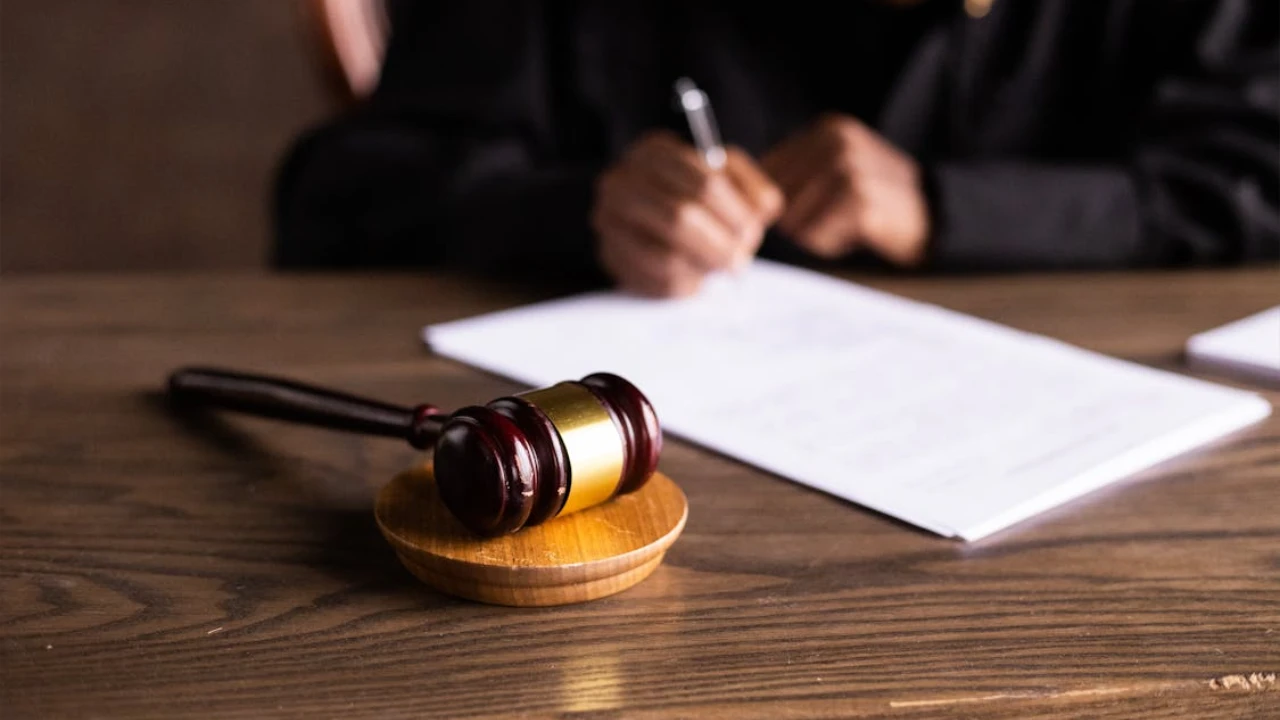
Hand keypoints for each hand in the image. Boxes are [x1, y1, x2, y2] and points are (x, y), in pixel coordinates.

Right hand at [592, 131, 782, 296]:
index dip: (735, 214)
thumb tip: (761, 211)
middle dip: (720, 245)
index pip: (705, 184)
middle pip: (681, 218)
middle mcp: (621, 181)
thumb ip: (752, 189)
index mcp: (654, 151)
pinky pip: (654, 282)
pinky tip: (696, 276)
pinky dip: (685, 285)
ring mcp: (608, 220)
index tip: (751, 232)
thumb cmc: (698, 195)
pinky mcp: (609, 255)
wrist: (651, 216)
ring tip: (718, 267)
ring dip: (703, 268)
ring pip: (666, 256)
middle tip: (740, 260)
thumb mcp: (729, 178)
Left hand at [762, 114, 929, 266]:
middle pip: (776, 198)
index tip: (805, 210)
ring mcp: (849, 168)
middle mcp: (836, 141)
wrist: (935, 216)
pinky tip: (857, 233)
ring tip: (847, 224)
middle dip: (797, 219)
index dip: (776, 201)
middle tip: (835, 218)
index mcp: (827, 130)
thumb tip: (743, 198)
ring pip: (793, 219)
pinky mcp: (858, 200)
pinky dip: (830, 244)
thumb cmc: (876, 200)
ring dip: (814, 234)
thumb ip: (796, 174)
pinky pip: (815, 236)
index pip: (767, 171)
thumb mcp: (837, 170)